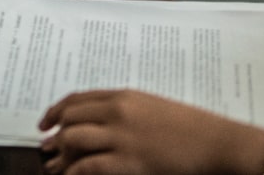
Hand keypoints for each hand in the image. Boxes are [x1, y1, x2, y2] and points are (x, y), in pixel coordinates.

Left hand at [39, 89, 263, 174]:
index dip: (57, 110)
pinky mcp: (128, 162)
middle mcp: (117, 112)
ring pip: (73, 140)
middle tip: (46, 147)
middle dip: (54, 134)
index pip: (78, 99)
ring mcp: (121, 136)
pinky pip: (88, 166)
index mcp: (124, 96)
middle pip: (71, 118)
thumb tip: (99, 123)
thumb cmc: (191, 128)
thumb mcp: (153, 108)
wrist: (217, 144)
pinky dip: (74, 172)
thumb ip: (125, 110)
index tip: (46, 122)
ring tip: (54, 166)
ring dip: (60, 155)